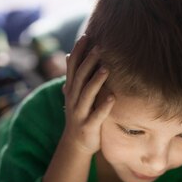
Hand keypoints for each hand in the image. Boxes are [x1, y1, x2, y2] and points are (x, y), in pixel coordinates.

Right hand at [60, 36, 114, 154]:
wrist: (75, 144)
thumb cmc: (80, 115)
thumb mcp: (74, 94)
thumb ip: (74, 76)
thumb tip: (69, 55)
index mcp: (71, 90)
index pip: (73, 68)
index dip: (78, 52)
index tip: (85, 36)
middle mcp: (73, 99)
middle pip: (80, 78)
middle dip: (88, 62)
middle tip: (99, 47)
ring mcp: (80, 113)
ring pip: (87, 95)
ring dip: (96, 81)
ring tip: (107, 69)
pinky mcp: (88, 127)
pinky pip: (97, 115)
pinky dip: (104, 106)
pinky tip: (113, 97)